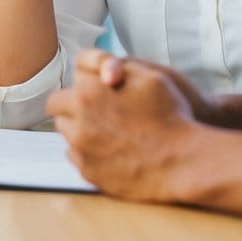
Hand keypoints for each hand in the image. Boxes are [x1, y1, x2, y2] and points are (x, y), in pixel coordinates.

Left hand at [47, 53, 202, 202]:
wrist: (182, 160)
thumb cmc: (169, 115)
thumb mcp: (148, 75)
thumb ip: (115, 66)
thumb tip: (100, 71)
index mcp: (87, 95)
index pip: (59, 94)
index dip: (74, 94)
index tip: (88, 97)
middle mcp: (78, 123)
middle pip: (58, 116)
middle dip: (73, 112)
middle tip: (96, 113)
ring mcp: (82, 152)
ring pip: (68, 137)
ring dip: (81, 131)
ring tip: (109, 131)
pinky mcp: (90, 174)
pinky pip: (79, 159)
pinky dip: (90, 153)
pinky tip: (113, 150)